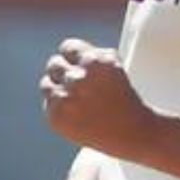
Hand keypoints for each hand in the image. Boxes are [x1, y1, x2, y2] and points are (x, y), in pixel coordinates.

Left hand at [40, 39, 158, 158]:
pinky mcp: (58, 117)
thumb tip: (65, 51)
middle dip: (63, 72)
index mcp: (94, 61)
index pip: (67, 48)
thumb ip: (91, 54)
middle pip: (54, 64)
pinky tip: (75, 113)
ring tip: (73, 98)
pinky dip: (58, 107)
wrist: (133, 132)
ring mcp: (66, 99)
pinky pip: (48, 104)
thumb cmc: (124, 97)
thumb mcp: (114, 65)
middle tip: (75, 84)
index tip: (77, 65)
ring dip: (57, 88)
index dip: (72, 57)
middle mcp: (78, 78)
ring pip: (46, 84)